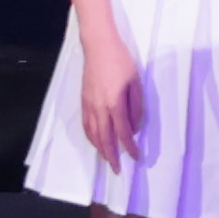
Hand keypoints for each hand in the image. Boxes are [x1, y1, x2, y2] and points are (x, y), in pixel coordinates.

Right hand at [73, 31, 147, 167]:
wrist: (98, 47)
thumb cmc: (121, 62)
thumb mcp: (136, 83)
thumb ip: (135, 107)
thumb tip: (135, 127)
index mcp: (114, 103)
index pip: (122, 132)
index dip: (129, 147)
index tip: (135, 157)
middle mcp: (99, 108)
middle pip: (104, 138)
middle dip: (111, 156)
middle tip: (117, 170)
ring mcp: (88, 105)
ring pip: (92, 134)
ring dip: (100, 149)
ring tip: (108, 159)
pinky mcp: (83, 101)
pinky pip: (86, 125)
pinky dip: (91, 137)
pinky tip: (96, 141)